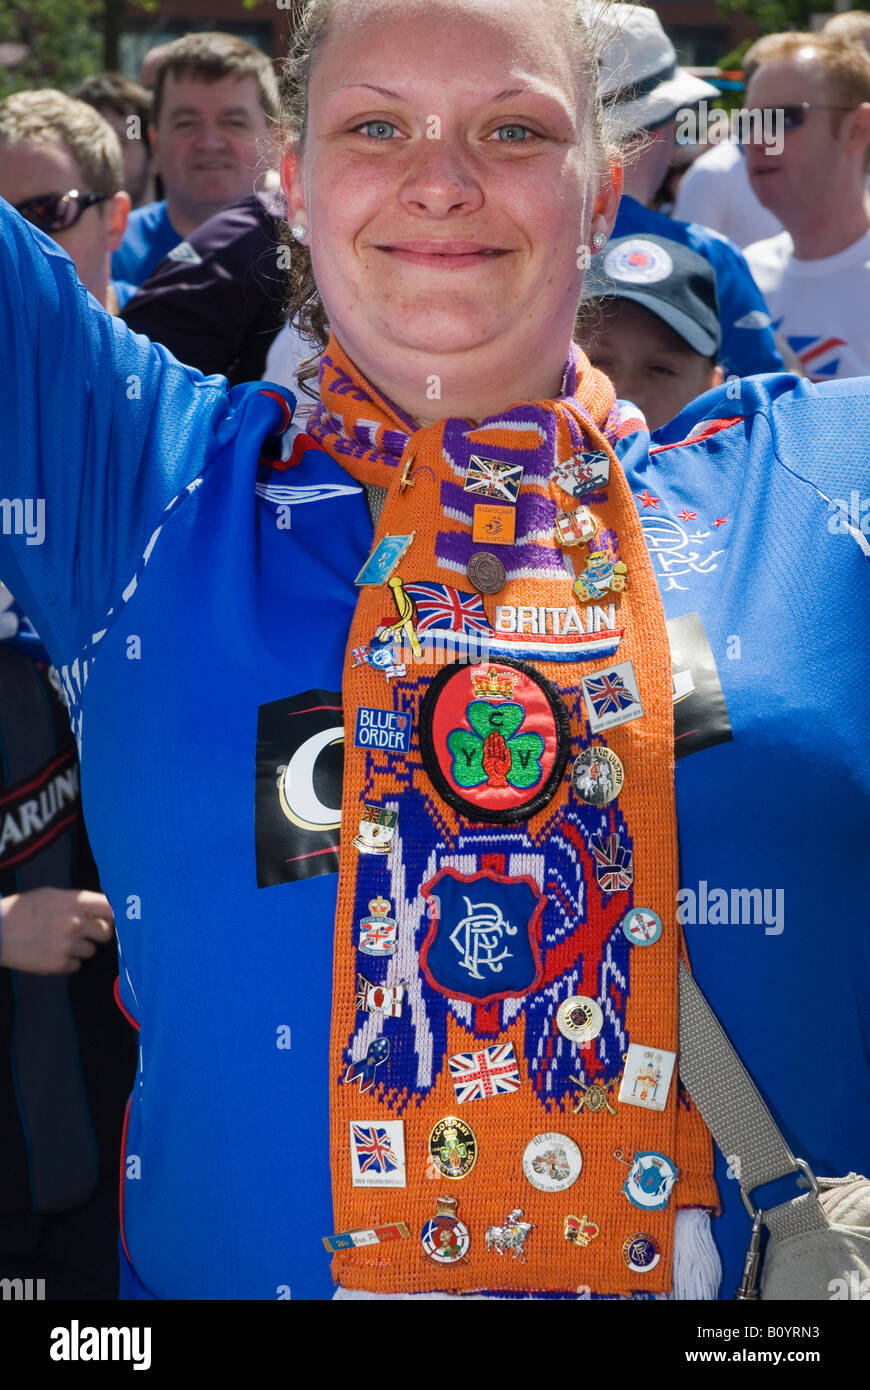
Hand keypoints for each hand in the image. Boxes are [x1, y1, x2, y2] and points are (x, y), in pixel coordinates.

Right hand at [0, 888, 114, 974]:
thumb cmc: (23, 910)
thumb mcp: (52, 895)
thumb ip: (78, 902)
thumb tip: (101, 911)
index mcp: (75, 902)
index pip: (111, 908)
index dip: (111, 915)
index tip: (107, 919)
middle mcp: (75, 923)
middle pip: (106, 933)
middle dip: (97, 933)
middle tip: (82, 933)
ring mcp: (68, 945)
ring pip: (91, 951)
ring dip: (80, 949)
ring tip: (59, 942)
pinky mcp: (59, 964)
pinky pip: (76, 965)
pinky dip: (67, 962)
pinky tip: (51, 952)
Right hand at [482, 730, 510, 786]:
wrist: (496, 779)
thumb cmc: (503, 773)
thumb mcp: (508, 764)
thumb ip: (508, 756)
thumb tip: (507, 748)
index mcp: (502, 756)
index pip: (501, 747)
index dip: (501, 741)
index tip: (501, 736)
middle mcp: (496, 756)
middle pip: (496, 745)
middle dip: (496, 739)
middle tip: (496, 731)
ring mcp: (491, 757)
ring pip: (491, 747)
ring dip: (491, 741)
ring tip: (491, 734)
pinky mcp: (486, 759)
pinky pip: (486, 751)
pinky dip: (486, 745)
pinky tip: (486, 740)